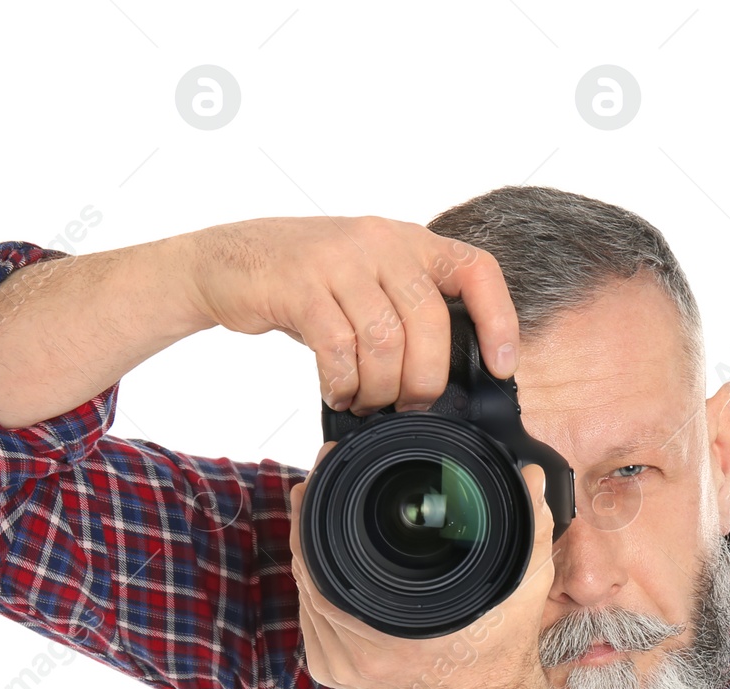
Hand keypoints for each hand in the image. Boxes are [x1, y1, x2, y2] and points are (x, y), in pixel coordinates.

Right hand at [183, 215, 519, 412]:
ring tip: (366, 401)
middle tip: (408, 406)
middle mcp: (380, 242)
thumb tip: (445, 380)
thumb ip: (405, 311)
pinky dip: (342, 383)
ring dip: (380, 387)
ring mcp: (339, 259)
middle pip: (429, 321)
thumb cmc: (306, 283)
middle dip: (424, 379)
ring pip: (384, 340)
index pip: (476, 270)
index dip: (498, 320)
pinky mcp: (300, 284)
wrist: (227, 260)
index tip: (501, 365)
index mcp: (408, 241)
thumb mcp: (367, 281)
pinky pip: (338, 347)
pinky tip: (337, 393)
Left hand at [288, 445, 556, 688]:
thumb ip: (531, 528)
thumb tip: (532, 477)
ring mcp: (340, 667)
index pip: (326, 562)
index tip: (327, 470)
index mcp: (394, 636)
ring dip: (308, 552)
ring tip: (318, 509)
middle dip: (308, 521)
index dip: (319, 510)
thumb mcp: (523, 587)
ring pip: (303, 593)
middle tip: (318, 481)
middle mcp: (358, 656)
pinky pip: (309, 617)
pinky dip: (312, 584)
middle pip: (307, 571)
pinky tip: (324, 558)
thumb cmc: (501, 652)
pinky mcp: (332, 672)